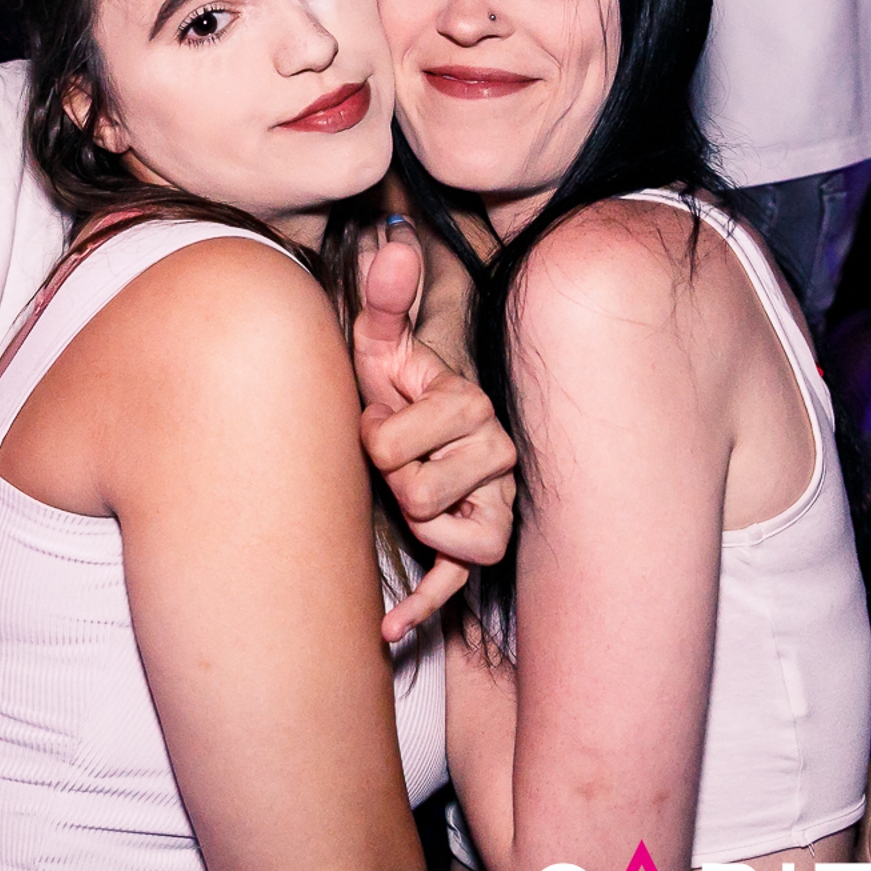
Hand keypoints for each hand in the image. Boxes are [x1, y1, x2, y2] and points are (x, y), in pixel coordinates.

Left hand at [354, 225, 516, 642]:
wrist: (406, 432)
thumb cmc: (393, 391)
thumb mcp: (382, 346)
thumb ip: (385, 298)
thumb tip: (391, 242)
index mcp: (473, 407)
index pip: (392, 444)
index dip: (372, 435)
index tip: (380, 418)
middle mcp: (498, 457)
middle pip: (415, 491)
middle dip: (390, 476)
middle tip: (396, 459)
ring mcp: (494, 506)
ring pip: (437, 533)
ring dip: (407, 518)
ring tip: (409, 492)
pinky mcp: (478, 548)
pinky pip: (456, 583)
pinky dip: (419, 607)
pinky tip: (387, 628)